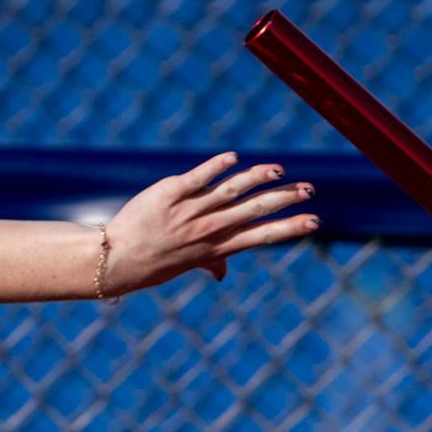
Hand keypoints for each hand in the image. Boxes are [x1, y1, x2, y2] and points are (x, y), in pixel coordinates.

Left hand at [102, 153, 319, 295]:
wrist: (118, 257)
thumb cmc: (155, 260)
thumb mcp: (186, 264)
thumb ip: (210, 262)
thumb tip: (222, 274)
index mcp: (218, 246)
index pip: (262, 235)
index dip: (290, 227)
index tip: (314, 221)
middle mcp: (208, 229)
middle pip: (253, 211)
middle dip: (284, 200)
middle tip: (309, 191)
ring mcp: (189, 211)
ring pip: (230, 191)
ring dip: (256, 179)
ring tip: (278, 171)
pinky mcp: (170, 193)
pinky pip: (197, 178)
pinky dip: (216, 167)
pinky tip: (234, 157)